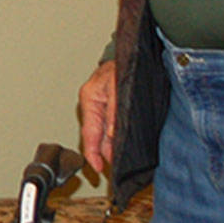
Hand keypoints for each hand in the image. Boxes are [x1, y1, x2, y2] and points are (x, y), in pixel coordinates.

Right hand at [79, 59, 116, 174]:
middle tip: (113, 168)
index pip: (89, 133)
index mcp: (90, 99)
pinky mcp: (111, 106)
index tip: (98, 168)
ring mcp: (101, 105)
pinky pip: (111, 126)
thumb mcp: (119, 89)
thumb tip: (113, 135)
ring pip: (104, 132)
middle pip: (96, 135)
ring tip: (119, 159)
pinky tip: (121, 143)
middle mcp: (93, 103)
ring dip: (110, 145)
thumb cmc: (124, 65)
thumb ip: (115, 112)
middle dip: (104, 152)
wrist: (135, 54)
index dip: (92, 153)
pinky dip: (115, 136)